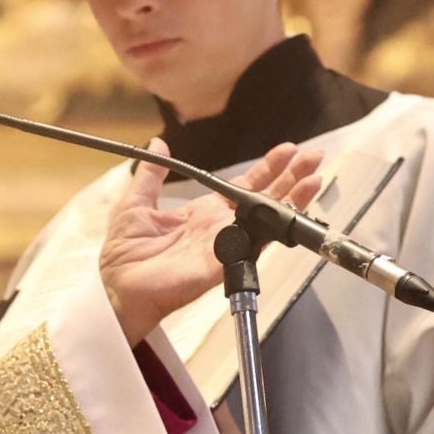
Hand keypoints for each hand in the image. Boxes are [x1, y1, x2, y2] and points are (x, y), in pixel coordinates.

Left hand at [98, 140, 323, 344]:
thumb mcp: (135, 204)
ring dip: (292, 201)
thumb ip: (150, 175)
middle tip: (314, 157)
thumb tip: (157, 145)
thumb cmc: (125, 254)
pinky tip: (286, 212)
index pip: (244, 186)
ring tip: (315, 180)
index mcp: (204, 213)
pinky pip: (250, 245)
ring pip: (266, 221)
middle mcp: (221, 228)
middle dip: (291, 178)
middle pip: (265, 199)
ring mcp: (225, 246)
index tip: (286, 151)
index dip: (267, 169)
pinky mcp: (222, 264)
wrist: (118, 289)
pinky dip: (268, 229)